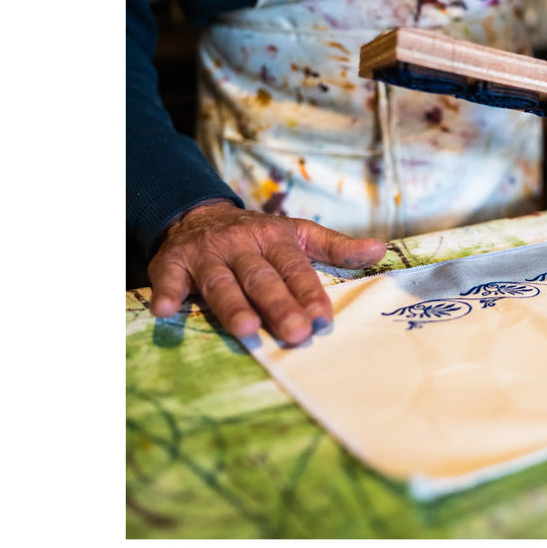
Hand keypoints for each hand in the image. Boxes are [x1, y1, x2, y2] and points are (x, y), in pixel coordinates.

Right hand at [147, 199, 387, 344]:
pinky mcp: (172, 263)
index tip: (322, 320)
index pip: (295, 269)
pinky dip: (166, 293)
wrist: (198, 213)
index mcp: (275, 239)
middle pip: (262, 279)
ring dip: (232, 306)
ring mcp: (206, 255)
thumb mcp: (299, 233)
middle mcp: (241, 245)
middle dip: (279, 306)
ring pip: (221, 283)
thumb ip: (336, 247)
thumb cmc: (257, 235)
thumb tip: (380, 250)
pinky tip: (166, 311)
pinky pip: (168, 279)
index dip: (309, 293)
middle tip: (295, 334)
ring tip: (247, 330)